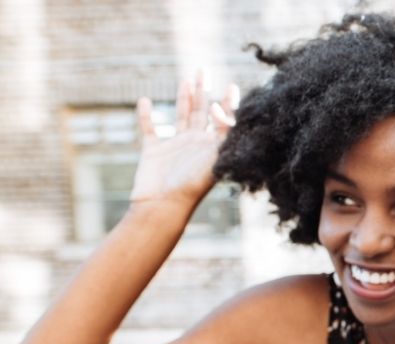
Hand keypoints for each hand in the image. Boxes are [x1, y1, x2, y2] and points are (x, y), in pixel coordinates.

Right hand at [129, 71, 238, 209]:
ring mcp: (174, 147)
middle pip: (201, 112)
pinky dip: (146, 116)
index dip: (229, 103)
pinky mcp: (153, 152)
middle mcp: (196, 145)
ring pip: (180, 116)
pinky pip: (149, 129)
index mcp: (213, 147)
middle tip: (204, 69)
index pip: (224, 120)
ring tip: (187, 79)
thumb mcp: (213, 158)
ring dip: (183, 98)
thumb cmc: (191, 186)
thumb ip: (222, 135)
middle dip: (204, 90)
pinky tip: (145, 101)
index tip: (233, 86)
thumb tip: (222, 109)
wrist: (163, 206)